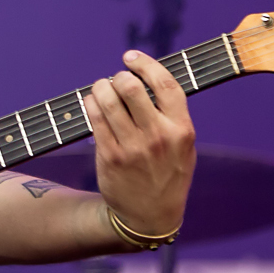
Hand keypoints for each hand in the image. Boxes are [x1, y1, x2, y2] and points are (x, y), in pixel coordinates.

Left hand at [83, 50, 195, 238]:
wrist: (150, 216)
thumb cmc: (167, 173)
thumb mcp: (183, 146)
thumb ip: (171, 115)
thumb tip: (145, 77)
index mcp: (182, 130)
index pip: (166, 84)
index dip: (146, 64)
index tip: (131, 56)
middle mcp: (158, 137)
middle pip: (131, 87)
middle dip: (118, 77)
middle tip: (116, 82)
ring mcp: (133, 147)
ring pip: (108, 99)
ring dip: (100, 88)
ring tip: (101, 91)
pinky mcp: (110, 156)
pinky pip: (94, 118)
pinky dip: (90, 104)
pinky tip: (93, 104)